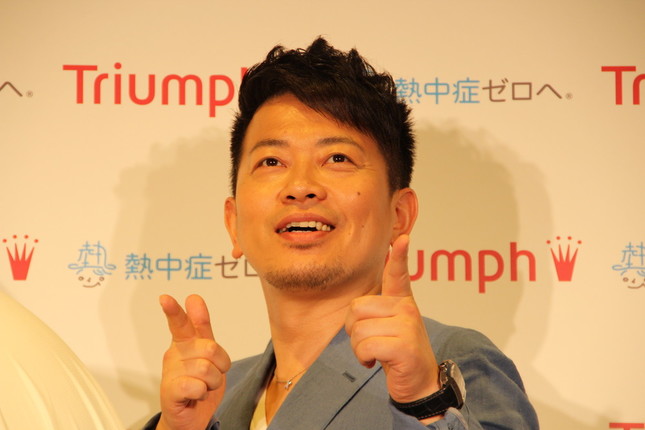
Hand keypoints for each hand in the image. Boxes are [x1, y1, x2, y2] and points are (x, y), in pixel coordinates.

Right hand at [157, 294, 230, 429]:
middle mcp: (174, 355)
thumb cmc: (201, 382)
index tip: (165, 298)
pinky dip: (202, 392)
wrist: (192, 416)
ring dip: (213, 382)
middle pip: (209, 347)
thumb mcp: (209, 353)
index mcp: (184, 343)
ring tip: (204, 386)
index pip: (180, 323)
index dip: (174, 311)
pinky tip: (196, 394)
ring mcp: (170, 373)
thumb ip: (202, 326)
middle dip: (220, 364)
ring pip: (206, 369)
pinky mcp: (170, 392)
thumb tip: (194, 298)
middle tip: (213, 373)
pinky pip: (196, 386)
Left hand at [345, 235, 439, 403]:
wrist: (419, 384)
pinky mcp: (404, 346)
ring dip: (358, 349)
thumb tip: (358, 306)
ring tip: (375, 354)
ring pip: (358, 330)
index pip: (399, 273)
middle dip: (353, 331)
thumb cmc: (398, 353)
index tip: (403, 239)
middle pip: (356, 309)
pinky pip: (365, 347)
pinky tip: (375, 363)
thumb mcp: (389, 327)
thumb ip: (377, 311)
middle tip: (370, 342)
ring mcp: (407, 326)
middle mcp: (406, 309)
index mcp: (402, 301)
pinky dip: (364, 359)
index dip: (399, 256)